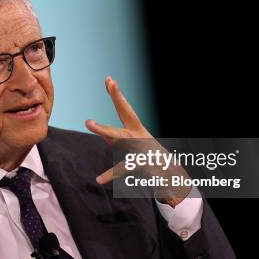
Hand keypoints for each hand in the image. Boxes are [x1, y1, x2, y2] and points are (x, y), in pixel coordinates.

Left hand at [85, 77, 189, 206]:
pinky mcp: (141, 164)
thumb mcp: (130, 148)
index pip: (125, 109)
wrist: (170, 176)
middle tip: (111, 82)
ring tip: (89, 122)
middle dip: (118, 99)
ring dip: (105, 130)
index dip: (117, 95)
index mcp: (137, 129)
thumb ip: (115, 141)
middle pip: (127, 114)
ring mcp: (141, 147)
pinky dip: (110, 175)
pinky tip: (99, 179)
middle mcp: (139, 135)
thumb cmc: (147, 159)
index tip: (109, 79)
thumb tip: (106, 139)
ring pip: (120, 137)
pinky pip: (122, 168)